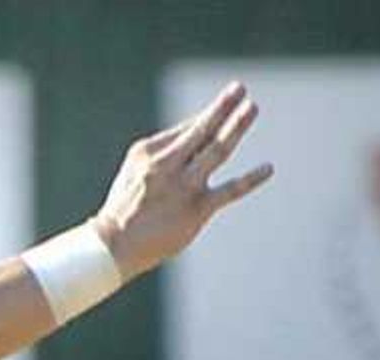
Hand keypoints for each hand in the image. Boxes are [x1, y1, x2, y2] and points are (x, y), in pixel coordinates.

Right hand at [93, 80, 273, 280]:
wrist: (111, 249)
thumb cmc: (123, 209)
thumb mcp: (133, 172)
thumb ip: (163, 153)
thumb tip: (196, 136)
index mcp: (149, 152)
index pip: (186, 130)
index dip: (208, 117)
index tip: (225, 102)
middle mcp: (168, 165)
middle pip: (203, 130)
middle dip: (223, 108)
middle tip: (241, 90)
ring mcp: (184, 187)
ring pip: (217, 150)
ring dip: (237, 127)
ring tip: (251, 108)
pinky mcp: (197, 210)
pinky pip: (230, 190)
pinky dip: (251, 179)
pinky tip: (268, 169)